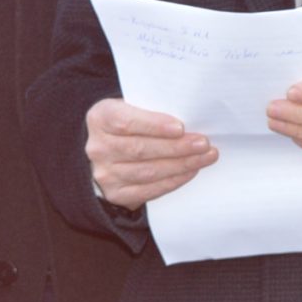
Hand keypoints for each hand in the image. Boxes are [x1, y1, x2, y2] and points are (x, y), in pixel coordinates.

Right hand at [85, 98, 215, 209]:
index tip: (180, 127)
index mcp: (100, 118)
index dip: (154, 125)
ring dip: (181, 165)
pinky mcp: (116, 193)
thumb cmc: (130, 124)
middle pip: (140, 149)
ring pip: (147, 171)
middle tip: (203, 144)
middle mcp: (98, 147)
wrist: (108, 150)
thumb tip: (189, 120)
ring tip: (204, 157)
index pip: (126, 122)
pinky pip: (148, 190)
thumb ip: (152, 110)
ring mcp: (105, 173)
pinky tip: (190, 171)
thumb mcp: (133, 107)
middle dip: (177, 147)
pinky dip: (173, 181)